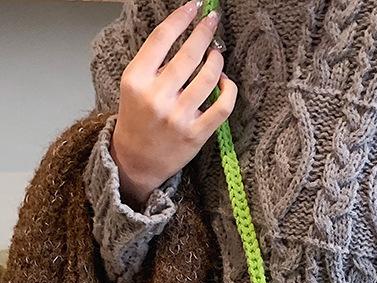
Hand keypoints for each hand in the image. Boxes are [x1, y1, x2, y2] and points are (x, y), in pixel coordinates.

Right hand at [110, 0, 236, 209]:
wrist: (137, 160)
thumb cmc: (138, 118)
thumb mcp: (134, 85)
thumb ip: (154, 63)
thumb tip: (186, 35)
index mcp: (136, 79)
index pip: (162, 39)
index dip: (181, 18)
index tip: (193, 7)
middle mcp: (157, 97)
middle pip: (189, 55)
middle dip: (204, 33)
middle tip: (212, 21)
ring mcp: (178, 117)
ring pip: (208, 78)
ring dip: (217, 60)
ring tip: (216, 54)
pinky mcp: (197, 134)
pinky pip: (222, 106)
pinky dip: (228, 90)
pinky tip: (225, 82)